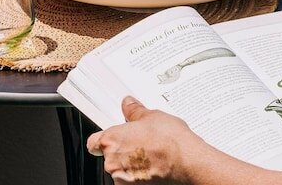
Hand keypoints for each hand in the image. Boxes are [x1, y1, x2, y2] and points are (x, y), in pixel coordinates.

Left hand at [86, 96, 202, 183]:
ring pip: (121, 169)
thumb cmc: (169, 141)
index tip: (112, 136)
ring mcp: (122, 180)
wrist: (186, 162)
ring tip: (150, 153)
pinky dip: (139, 175)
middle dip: (123, 149)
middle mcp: (112, 163)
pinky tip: (153, 165)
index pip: (94, 142)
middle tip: (140, 141)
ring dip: (131, 163)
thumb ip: (134, 111)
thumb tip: (128, 104)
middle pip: (109, 155)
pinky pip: (131, 180)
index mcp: (111, 140)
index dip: (104, 138)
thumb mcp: (151, 116)